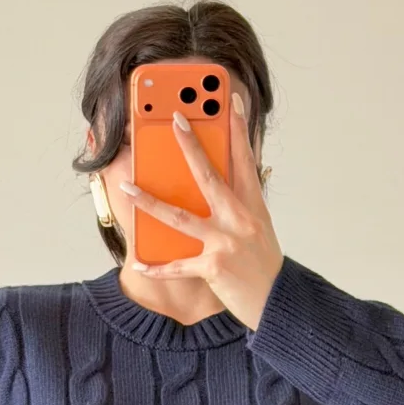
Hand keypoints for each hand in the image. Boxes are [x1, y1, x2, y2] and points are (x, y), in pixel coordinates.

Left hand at [118, 91, 283, 330]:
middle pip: (210, 176)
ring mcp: (226, 242)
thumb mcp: (258, 227)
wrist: (277, 303)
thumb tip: (219, 181)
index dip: (238, 128)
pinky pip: (178, 266)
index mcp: (253, 206)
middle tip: (175, 118)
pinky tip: (139, 264)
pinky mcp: (214, 267)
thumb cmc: (263, 265)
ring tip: (127, 187)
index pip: (245, 159)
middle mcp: (240, 220)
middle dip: (190, 146)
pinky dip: (157, 268)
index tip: (230, 101)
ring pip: (180, 217)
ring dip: (149, 202)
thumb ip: (239, 203)